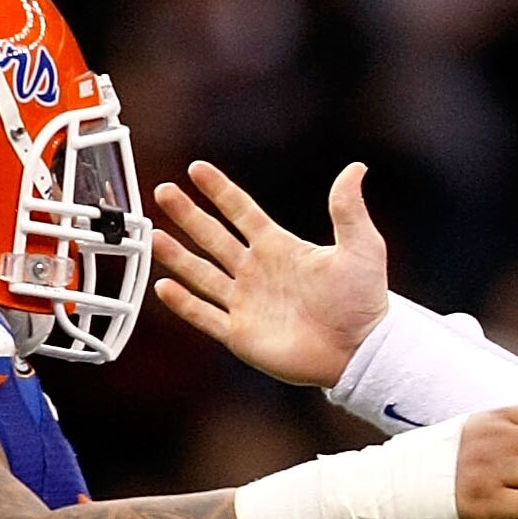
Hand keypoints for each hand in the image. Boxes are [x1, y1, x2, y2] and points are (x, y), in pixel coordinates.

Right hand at [151, 160, 391, 387]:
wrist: (361, 350)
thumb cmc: (364, 301)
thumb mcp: (361, 247)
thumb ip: (348, 209)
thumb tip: (356, 168)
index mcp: (280, 248)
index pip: (242, 211)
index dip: (220, 191)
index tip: (197, 169)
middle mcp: (258, 272)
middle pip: (213, 237)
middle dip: (187, 214)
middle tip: (163, 191)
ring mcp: (247, 303)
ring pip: (202, 274)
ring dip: (177, 255)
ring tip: (152, 235)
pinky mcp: (241, 334)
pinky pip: (204, 315)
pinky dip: (183, 303)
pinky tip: (163, 286)